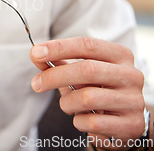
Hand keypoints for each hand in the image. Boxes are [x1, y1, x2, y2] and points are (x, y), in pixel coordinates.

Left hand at [30, 37, 145, 148]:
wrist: (124, 122)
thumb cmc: (98, 90)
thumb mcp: (81, 73)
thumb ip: (60, 62)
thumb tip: (36, 55)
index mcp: (120, 55)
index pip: (87, 45)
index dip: (59, 47)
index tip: (35, 53)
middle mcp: (131, 75)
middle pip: (87, 69)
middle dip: (54, 76)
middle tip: (36, 84)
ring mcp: (134, 100)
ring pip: (87, 98)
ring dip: (67, 103)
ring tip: (68, 106)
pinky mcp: (131, 124)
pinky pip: (92, 122)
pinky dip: (78, 121)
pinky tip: (83, 119)